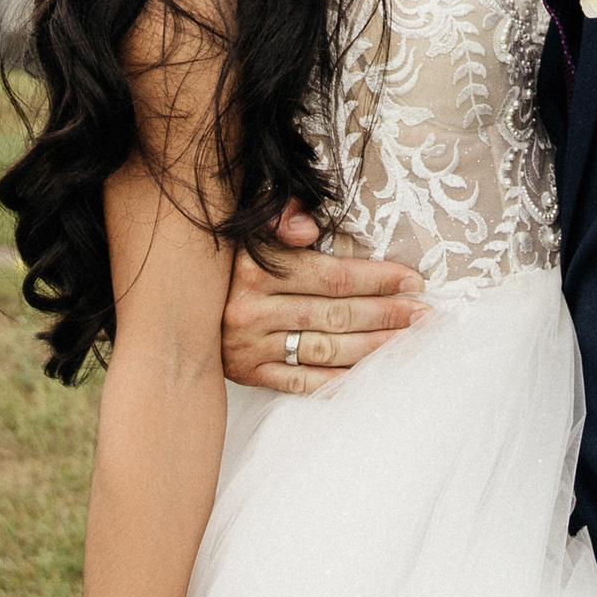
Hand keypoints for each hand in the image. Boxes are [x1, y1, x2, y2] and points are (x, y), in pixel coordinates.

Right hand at [222, 207, 427, 392]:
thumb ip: (278, 215)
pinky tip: (371, 373)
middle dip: (386, 314)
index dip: (376, 279)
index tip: (412, 279)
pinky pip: (303, 382)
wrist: (172, 304)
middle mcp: (251, 311)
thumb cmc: (221, 258)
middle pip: (335, 315)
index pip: (331, 277)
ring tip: (409, 342)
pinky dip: (340, 380)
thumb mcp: (244, 225)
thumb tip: (308, 226)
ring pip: (326, 351)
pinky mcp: (248, 375)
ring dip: (373, 347)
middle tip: (424, 314)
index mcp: (254, 270)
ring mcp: (249, 348)